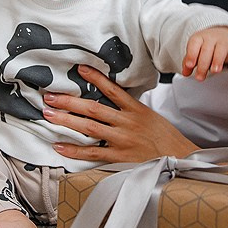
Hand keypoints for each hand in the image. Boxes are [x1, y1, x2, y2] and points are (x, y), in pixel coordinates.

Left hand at [42, 65, 199, 162]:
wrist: (179, 158)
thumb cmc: (164, 137)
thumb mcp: (150, 115)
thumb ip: (130, 107)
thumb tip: (112, 96)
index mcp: (136, 109)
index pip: (112, 89)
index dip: (95, 78)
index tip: (79, 69)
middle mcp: (127, 122)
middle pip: (93, 108)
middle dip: (68, 101)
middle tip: (49, 96)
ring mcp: (122, 140)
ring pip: (89, 128)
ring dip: (66, 120)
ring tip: (48, 114)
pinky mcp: (120, 157)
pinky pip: (93, 153)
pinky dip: (74, 150)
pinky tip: (59, 145)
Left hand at [182, 26, 227, 80]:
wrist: (223, 32)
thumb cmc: (207, 45)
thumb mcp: (196, 51)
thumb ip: (189, 61)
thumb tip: (185, 72)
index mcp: (200, 37)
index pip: (194, 44)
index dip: (191, 55)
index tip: (190, 65)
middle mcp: (212, 38)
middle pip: (207, 49)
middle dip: (203, 64)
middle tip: (200, 76)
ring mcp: (225, 41)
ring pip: (221, 49)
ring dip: (218, 60)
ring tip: (215, 71)